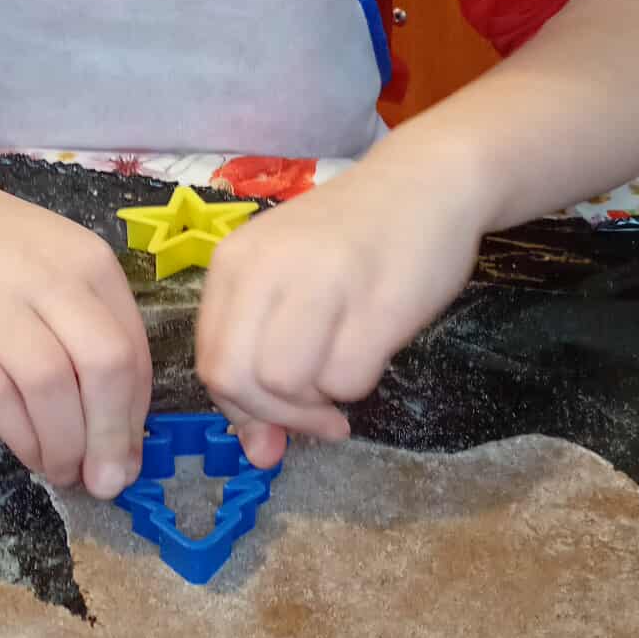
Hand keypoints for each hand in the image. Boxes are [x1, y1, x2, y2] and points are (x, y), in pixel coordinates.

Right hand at [0, 161, 150, 496]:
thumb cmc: (4, 257)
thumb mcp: (64, 272)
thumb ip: (99, 335)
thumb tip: (126, 428)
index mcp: (89, 263)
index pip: (132, 349)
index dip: (135, 415)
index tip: (130, 457)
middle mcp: (45, 276)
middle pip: (101, 364)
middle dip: (110, 436)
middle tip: (106, 480)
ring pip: (48, 386)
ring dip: (64, 444)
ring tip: (65, 471)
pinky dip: (21, 437)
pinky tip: (31, 453)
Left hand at [195, 140, 486, 470]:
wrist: (428, 181)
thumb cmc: (353, 238)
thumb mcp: (289, 281)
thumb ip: (261, 359)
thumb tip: (258, 456)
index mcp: (234, 260)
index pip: (210, 362)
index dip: (241, 408)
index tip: (277, 420)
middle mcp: (266, 267)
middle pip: (235, 380)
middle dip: (275, 415)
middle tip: (316, 419)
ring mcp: (320, 281)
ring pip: (285, 384)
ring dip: (317, 404)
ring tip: (346, 377)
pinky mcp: (375, 300)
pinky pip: (346, 381)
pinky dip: (358, 386)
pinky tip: (374, 354)